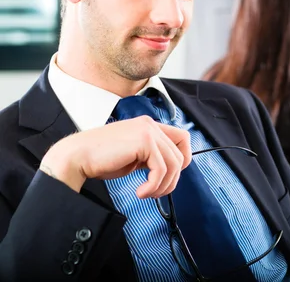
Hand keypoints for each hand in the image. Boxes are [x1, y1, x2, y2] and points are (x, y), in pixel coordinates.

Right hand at [40, 116, 191, 198]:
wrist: (77, 157)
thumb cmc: (101, 159)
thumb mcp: (133, 155)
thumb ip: (151, 156)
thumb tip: (171, 169)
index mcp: (148, 126)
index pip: (182, 138)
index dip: (183, 158)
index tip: (170, 175)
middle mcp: (150, 124)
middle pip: (180, 154)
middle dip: (172, 179)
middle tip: (155, 192)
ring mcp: (148, 131)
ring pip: (173, 164)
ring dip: (162, 185)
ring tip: (147, 193)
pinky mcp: (144, 141)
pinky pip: (161, 169)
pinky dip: (154, 185)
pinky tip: (140, 192)